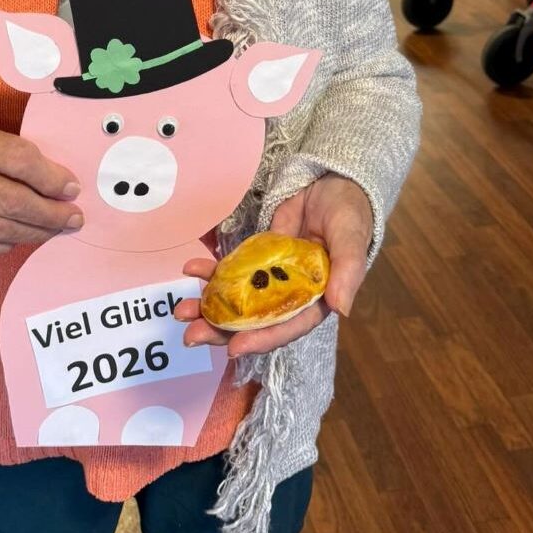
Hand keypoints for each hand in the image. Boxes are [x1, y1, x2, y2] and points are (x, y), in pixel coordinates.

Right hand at [0, 111, 82, 258]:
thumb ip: (12, 152)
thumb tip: (56, 182)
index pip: (19, 162)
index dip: (51, 179)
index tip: (72, 188)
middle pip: (12, 202)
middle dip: (50, 215)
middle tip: (73, 218)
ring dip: (34, 233)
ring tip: (54, 230)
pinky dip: (2, 247)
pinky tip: (17, 239)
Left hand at [175, 173, 373, 357]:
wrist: (334, 184)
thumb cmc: (350, 217)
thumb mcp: (351, 242)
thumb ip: (347, 273)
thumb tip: (341, 309)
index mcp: (314, 300)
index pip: (286, 326)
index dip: (261, 339)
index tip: (233, 348)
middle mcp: (289, 295)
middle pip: (253, 320)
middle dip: (222, 330)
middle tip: (191, 336)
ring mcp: (270, 276)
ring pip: (237, 298)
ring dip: (209, 306)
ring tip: (181, 311)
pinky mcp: (257, 256)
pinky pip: (232, 269)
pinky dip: (211, 272)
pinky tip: (192, 269)